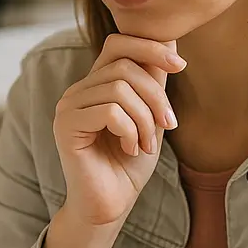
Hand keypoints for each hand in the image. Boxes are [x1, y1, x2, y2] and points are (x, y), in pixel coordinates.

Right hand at [54, 34, 185, 226]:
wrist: (110, 205)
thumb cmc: (128, 164)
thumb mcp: (150, 117)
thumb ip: (153, 83)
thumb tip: (170, 42)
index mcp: (95, 84)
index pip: (117, 43)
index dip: (150, 47)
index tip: (181, 66)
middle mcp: (77, 91)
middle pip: (124, 66)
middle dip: (156, 96)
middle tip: (169, 124)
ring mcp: (68, 107)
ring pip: (119, 89)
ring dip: (145, 118)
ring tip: (147, 143)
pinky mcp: (66, 126)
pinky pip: (109, 112)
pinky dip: (130, 131)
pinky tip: (130, 148)